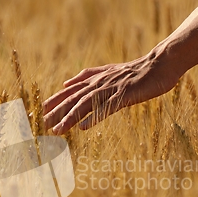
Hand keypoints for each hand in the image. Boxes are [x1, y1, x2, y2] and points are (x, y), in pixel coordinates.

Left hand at [43, 47, 181, 134]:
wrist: (159, 65)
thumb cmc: (135, 73)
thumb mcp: (108, 73)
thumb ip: (87, 77)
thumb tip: (67, 82)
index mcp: (94, 79)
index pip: (69, 92)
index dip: (53, 102)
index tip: (38, 112)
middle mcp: (99, 83)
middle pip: (73, 99)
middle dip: (55, 112)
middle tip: (40, 124)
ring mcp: (111, 89)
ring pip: (85, 104)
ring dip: (70, 118)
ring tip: (57, 130)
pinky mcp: (124, 95)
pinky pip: (107, 108)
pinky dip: (94, 117)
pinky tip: (83, 127)